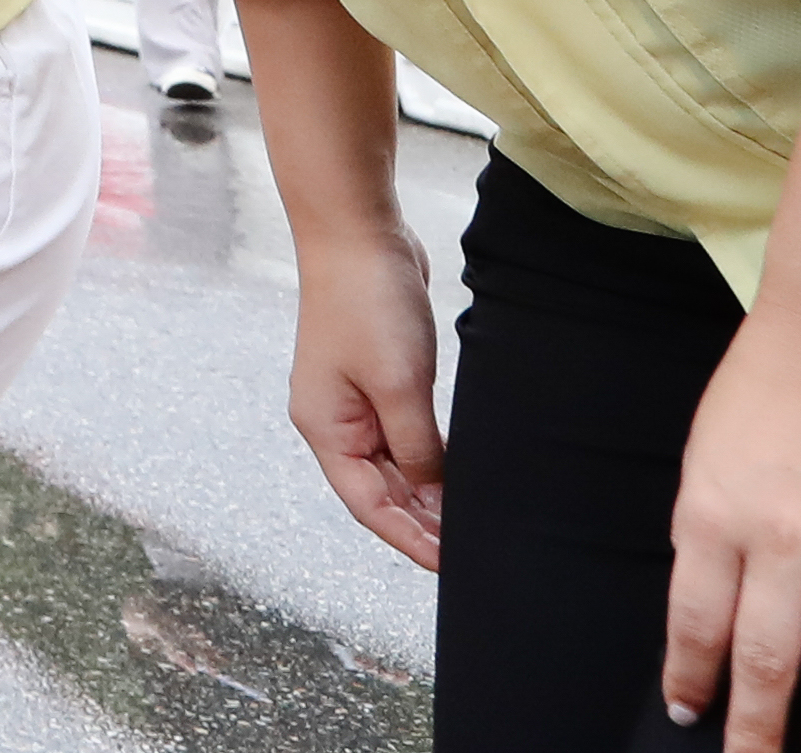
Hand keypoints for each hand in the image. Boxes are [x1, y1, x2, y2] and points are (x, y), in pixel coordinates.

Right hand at [285, 216, 447, 572]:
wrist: (357, 233)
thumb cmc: (366, 303)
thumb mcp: (398, 385)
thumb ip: (416, 448)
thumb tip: (433, 496)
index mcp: (325, 427)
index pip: (367, 505)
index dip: (409, 540)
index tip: (452, 568)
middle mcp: (334, 419)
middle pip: (378, 490)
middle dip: (423, 523)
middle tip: (476, 550)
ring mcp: (354, 399)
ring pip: (393, 466)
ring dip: (429, 494)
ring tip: (475, 520)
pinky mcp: (378, 378)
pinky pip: (404, 435)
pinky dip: (431, 460)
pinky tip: (460, 472)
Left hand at [661, 307, 800, 752]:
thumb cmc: (770, 387)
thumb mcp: (707, 456)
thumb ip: (708, 532)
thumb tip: (710, 610)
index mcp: (712, 517)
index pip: (695, 623)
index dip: (693, 679)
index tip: (691, 716)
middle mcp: (779, 544)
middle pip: (765, 660)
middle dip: (758, 729)